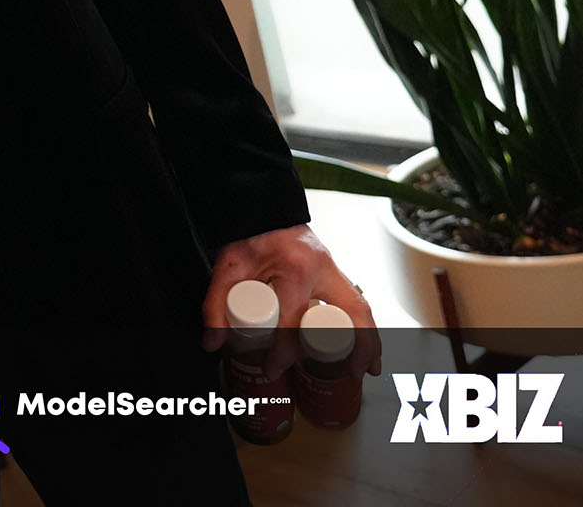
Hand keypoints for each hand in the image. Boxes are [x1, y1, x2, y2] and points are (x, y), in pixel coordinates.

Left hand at [202, 224, 380, 375]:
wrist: (259, 209)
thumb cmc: (247, 235)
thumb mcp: (227, 270)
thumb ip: (216, 306)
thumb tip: (212, 343)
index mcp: (295, 269)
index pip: (293, 322)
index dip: (283, 353)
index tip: (273, 370)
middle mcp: (322, 268)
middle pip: (351, 314)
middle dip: (357, 348)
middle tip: (354, 374)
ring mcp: (332, 268)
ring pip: (361, 307)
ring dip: (370, 338)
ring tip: (369, 367)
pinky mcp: (333, 271)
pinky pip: (356, 299)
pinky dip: (362, 323)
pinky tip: (364, 343)